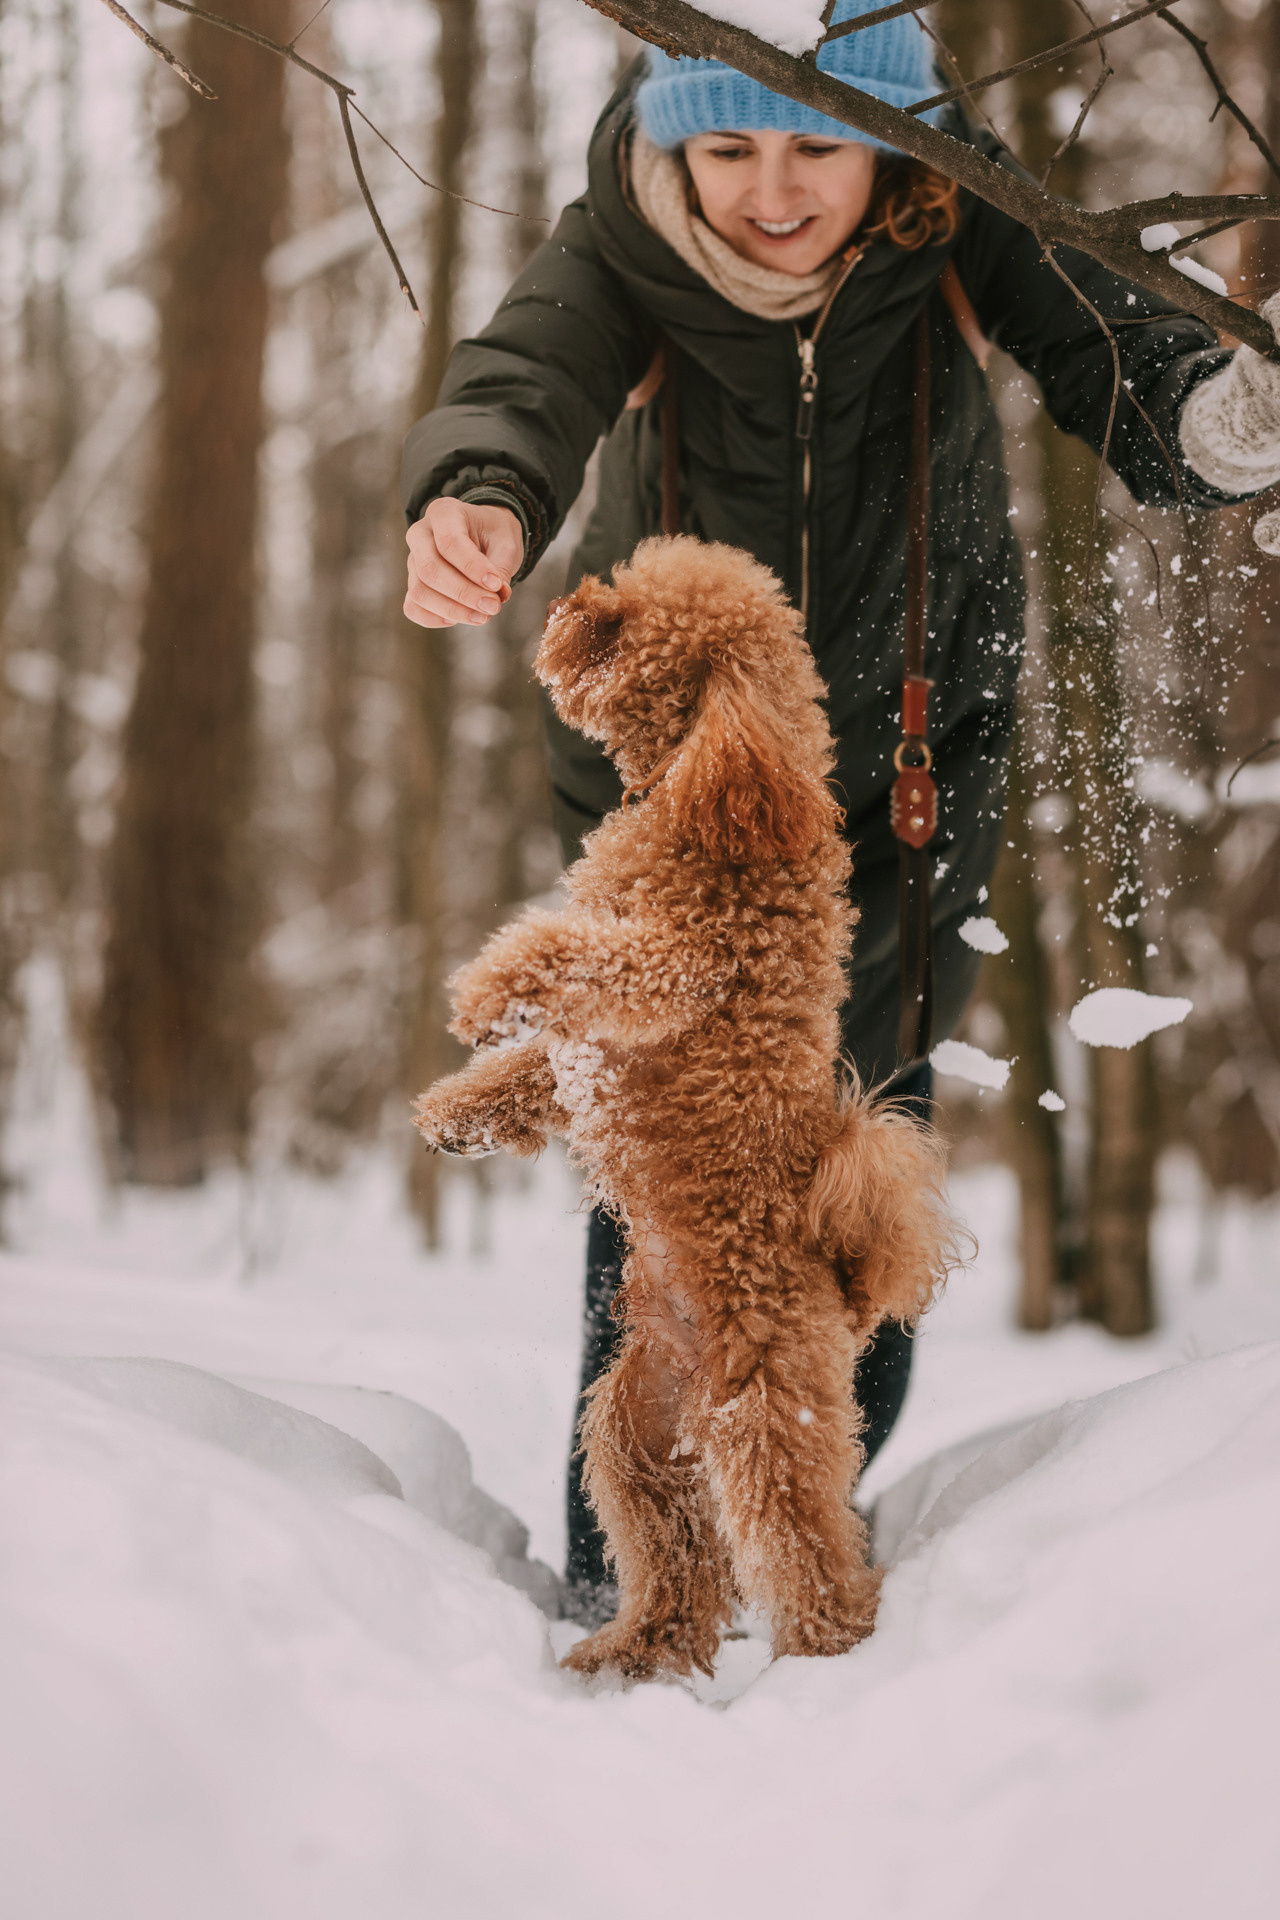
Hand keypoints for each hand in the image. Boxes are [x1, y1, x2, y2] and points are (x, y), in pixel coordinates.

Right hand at [404, 498, 523, 627]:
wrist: (484, 534)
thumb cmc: (494, 534)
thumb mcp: (506, 542)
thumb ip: (501, 569)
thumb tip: (495, 598)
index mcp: (444, 513)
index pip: (449, 543)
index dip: (473, 568)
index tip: (497, 586)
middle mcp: (421, 534)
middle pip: (430, 570)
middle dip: (463, 594)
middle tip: (493, 607)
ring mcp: (412, 560)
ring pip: (420, 592)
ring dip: (452, 610)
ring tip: (483, 616)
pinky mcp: (413, 582)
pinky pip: (413, 607)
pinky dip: (434, 619)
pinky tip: (459, 618)